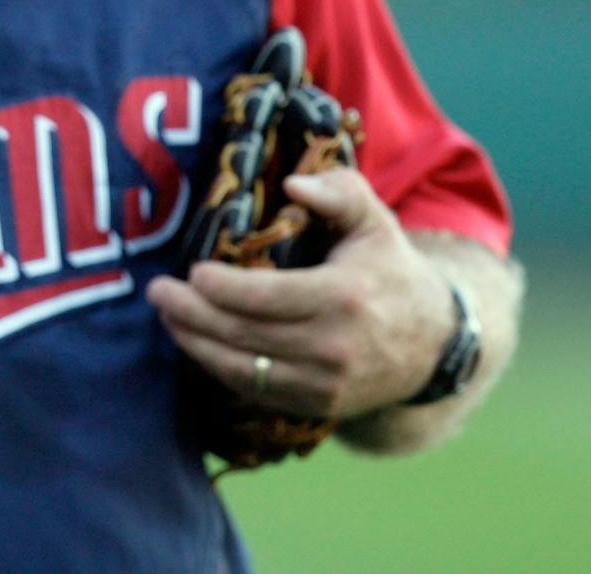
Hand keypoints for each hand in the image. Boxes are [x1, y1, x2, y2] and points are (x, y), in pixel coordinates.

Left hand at [145, 168, 453, 420]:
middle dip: (192, 314)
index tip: (192, 270)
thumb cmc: (388, 269)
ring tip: (167, 317)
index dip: (222, 288)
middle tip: (157, 292)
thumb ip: (338, 191)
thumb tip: (292, 184)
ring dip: (196, 344)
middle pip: (245, 335)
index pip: (267, 297)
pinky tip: (197, 344)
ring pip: (245, 370)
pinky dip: (221, 369)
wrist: (432, 343)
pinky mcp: (318, 406)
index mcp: (344, 297)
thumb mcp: (374, 220)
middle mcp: (335, 347)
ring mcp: (326, 384)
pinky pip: (258, 391)